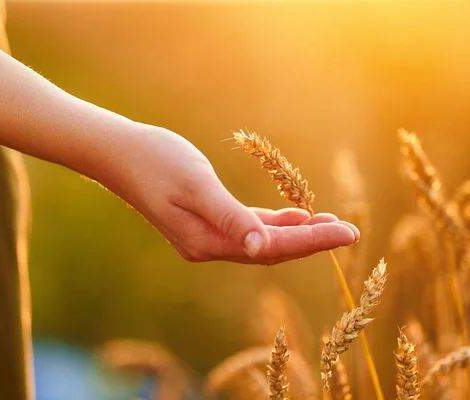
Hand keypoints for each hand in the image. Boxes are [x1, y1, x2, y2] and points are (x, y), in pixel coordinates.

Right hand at [99, 123, 359, 264]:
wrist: (119, 154)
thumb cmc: (156, 161)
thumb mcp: (196, 185)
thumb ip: (230, 217)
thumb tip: (262, 246)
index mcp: (208, 241)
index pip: (272, 246)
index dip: (312, 241)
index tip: (348, 233)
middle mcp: (209, 246)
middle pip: (271, 250)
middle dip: (311, 241)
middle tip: (350, 232)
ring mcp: (206, 236)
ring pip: (262, 241)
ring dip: (295, 234)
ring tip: (329, 225)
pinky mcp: (204, 222)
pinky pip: (247, 228)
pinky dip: (272, 224)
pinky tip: (293, 216)